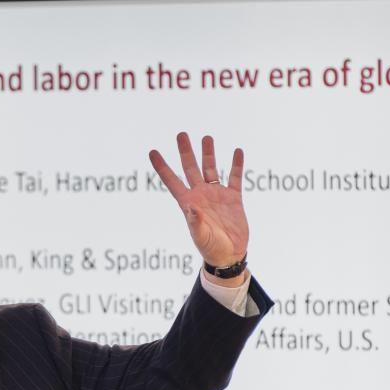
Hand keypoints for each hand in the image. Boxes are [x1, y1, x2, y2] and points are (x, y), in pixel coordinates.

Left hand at [148, 133, 247, 275]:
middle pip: (190, 168)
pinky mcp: (233, 198)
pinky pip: (235, 177)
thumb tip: (191, 208)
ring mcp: (217, 195)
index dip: (162, 166)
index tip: (152, 151)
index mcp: (188, 203)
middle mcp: (200, 195)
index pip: (172, 180)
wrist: (230, 256)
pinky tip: (237, 151)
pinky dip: (236, 164)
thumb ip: (195, 222)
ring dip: (209, 153)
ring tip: (207, 137)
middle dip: (185, 151)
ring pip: (211, 169)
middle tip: (181, 134)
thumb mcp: (201, 237)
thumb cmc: (211, 249)